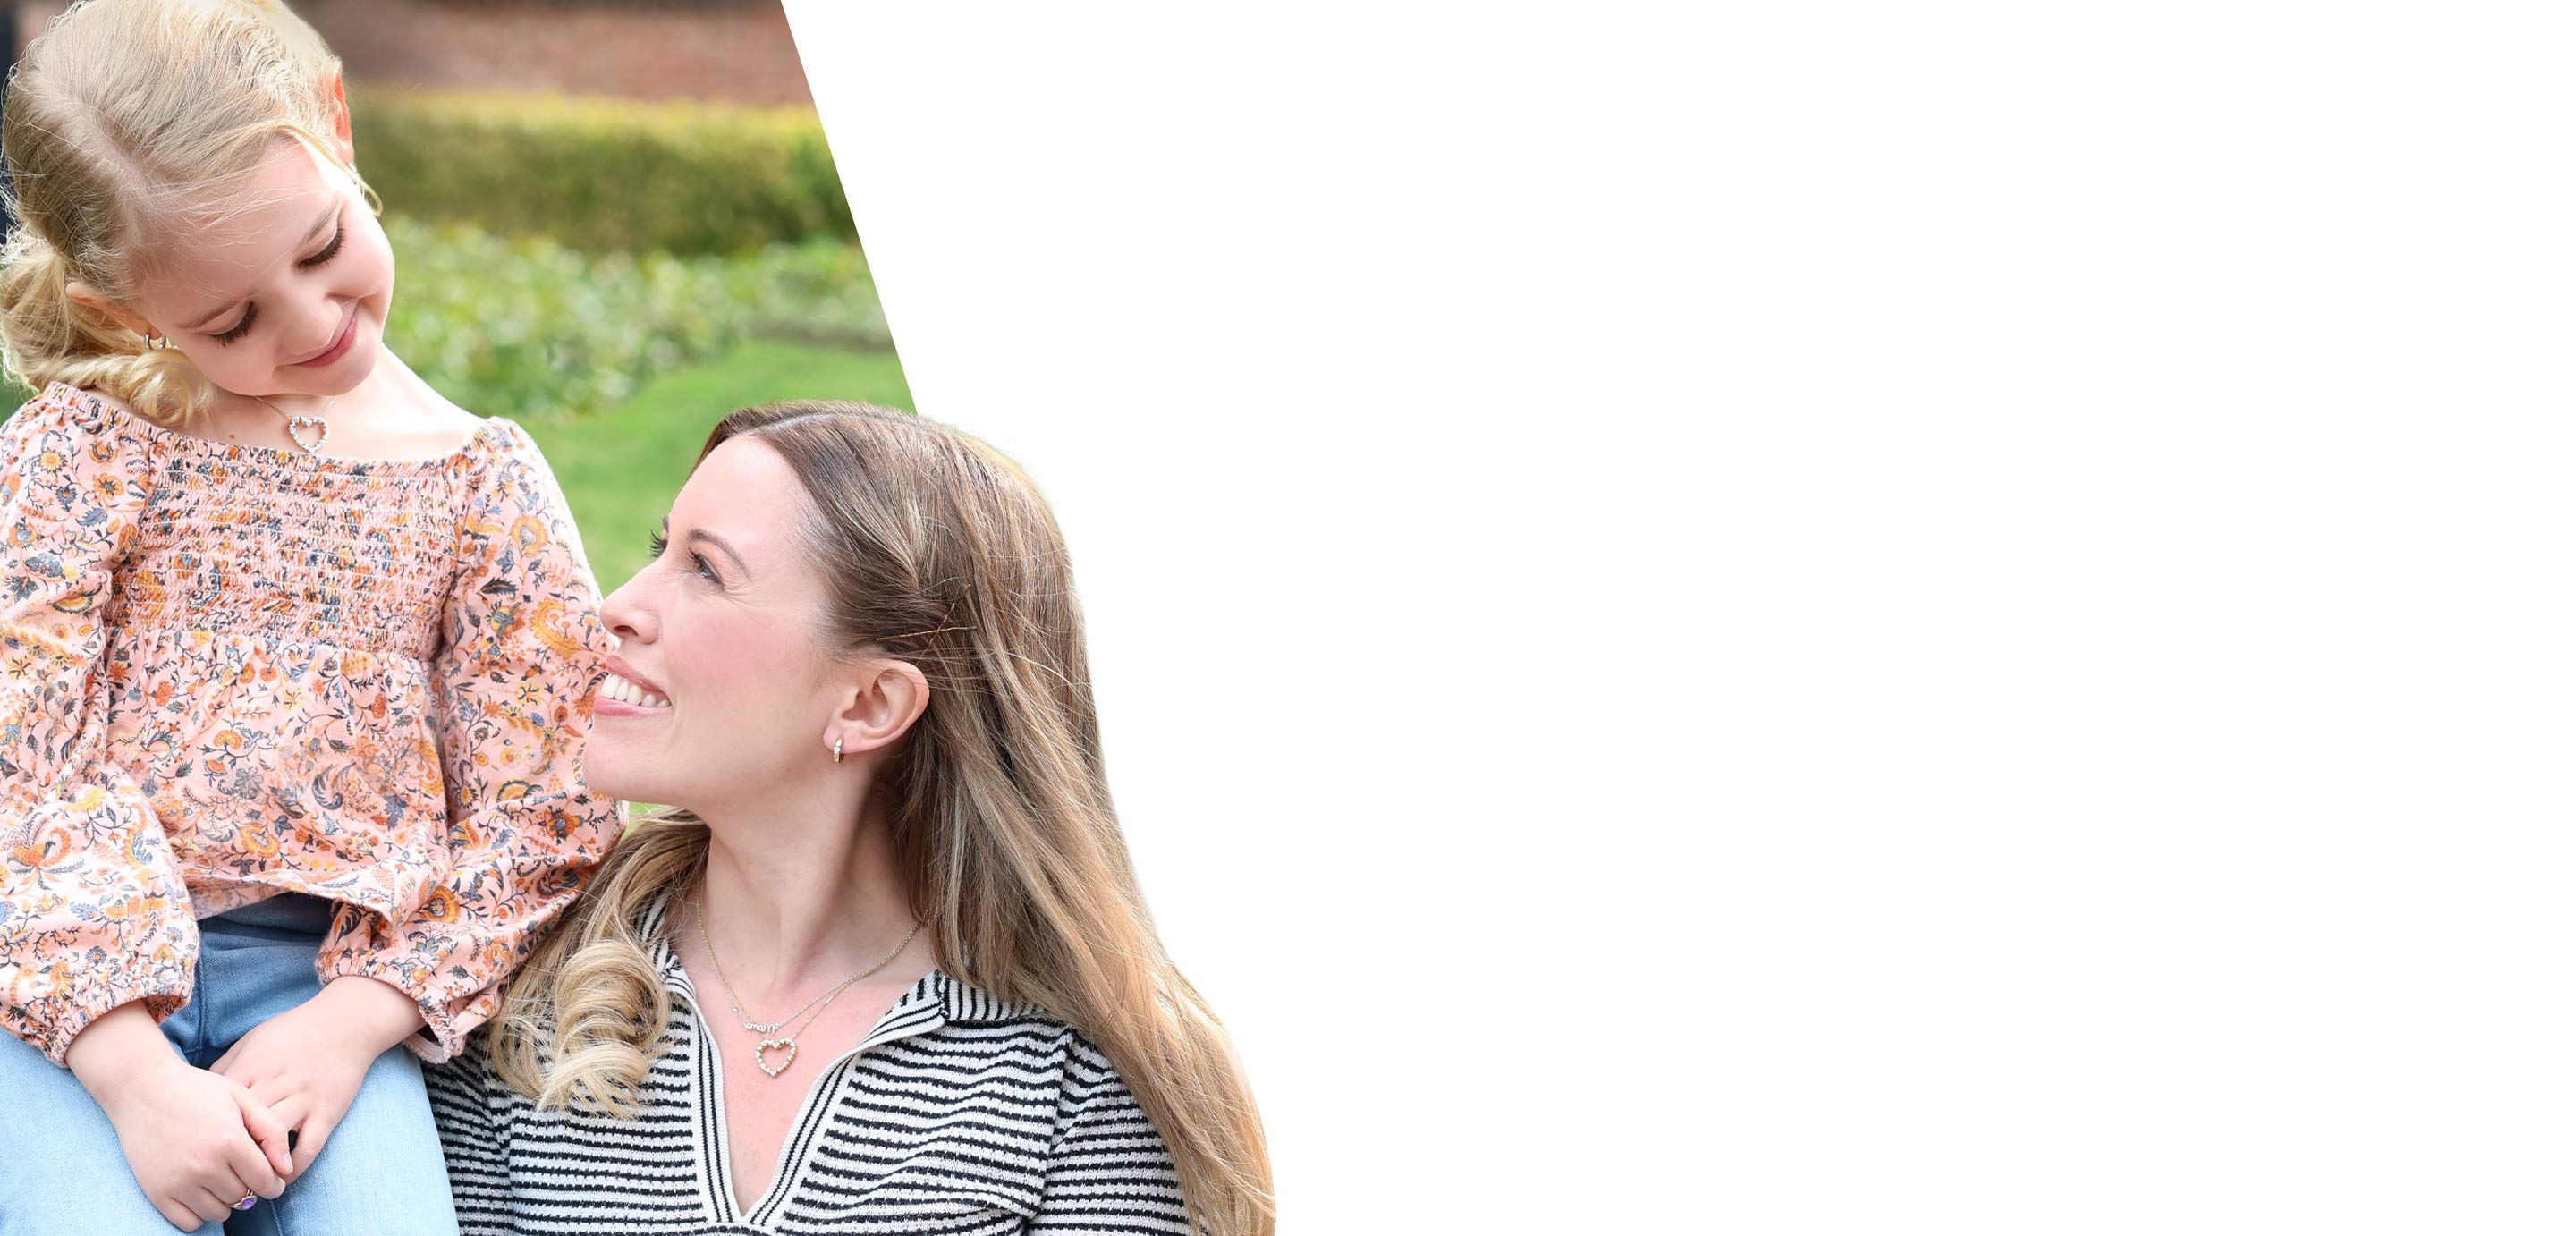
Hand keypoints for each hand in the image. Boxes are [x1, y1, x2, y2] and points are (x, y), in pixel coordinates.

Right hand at [69, 1003, 292, 1229]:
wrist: (142, 1089)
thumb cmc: (197, 1090)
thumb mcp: (242, 1098)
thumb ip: (272, 1131)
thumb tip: (287, 1168)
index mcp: (230, 1142)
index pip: (265, 1182)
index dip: (274, 1183)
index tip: (271, 1178)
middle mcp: (204, 1166)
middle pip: (243, 1198)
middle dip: (250, 1189)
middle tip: (242, 1173)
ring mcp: (177, 1182)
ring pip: (218, 1213)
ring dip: (226, 1202)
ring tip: (221, 1180)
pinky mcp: (156, 1192)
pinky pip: (188, 1222)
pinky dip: (199, 1213)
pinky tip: (200, 1192)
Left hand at [210, 976, 423, 1178]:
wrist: (346, 1022)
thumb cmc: (293, 1031)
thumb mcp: (252, 1040)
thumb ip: (226, 1067)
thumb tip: (199, 1095)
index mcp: (253, 1066)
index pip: (221, 1106)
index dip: (206, 1131)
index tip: (198, 1148)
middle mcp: (276, 1083)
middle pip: (244, 1126)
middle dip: (228, 1152)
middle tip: (216, 1174)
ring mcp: (304, 1098)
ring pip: (274, 1139)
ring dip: (259, 1165)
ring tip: (246, 1182)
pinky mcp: (328, 1111)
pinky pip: (309, 1146)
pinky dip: (294, 1166)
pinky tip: (282, 1176)